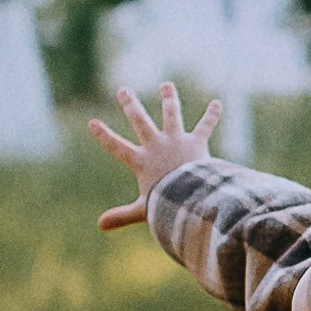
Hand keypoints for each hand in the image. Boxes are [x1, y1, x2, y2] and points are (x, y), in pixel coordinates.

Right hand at [87, 82, 222, 231]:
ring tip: (166, 85)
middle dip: (130, 105)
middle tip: (122, 90)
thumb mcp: (142, 210)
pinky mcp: (197, 143)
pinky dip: (212, 115)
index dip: (104, 135)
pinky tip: (218, 103)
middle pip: (140, 122)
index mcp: (142, 161)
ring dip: (169, 99)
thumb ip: (121, 216)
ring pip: (171, 115)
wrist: (194, 196)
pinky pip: (205, 126)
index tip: (92, 122)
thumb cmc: (168, 206)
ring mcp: (177, 141)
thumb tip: (99, 225)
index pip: (117, 147)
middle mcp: (157, 146)